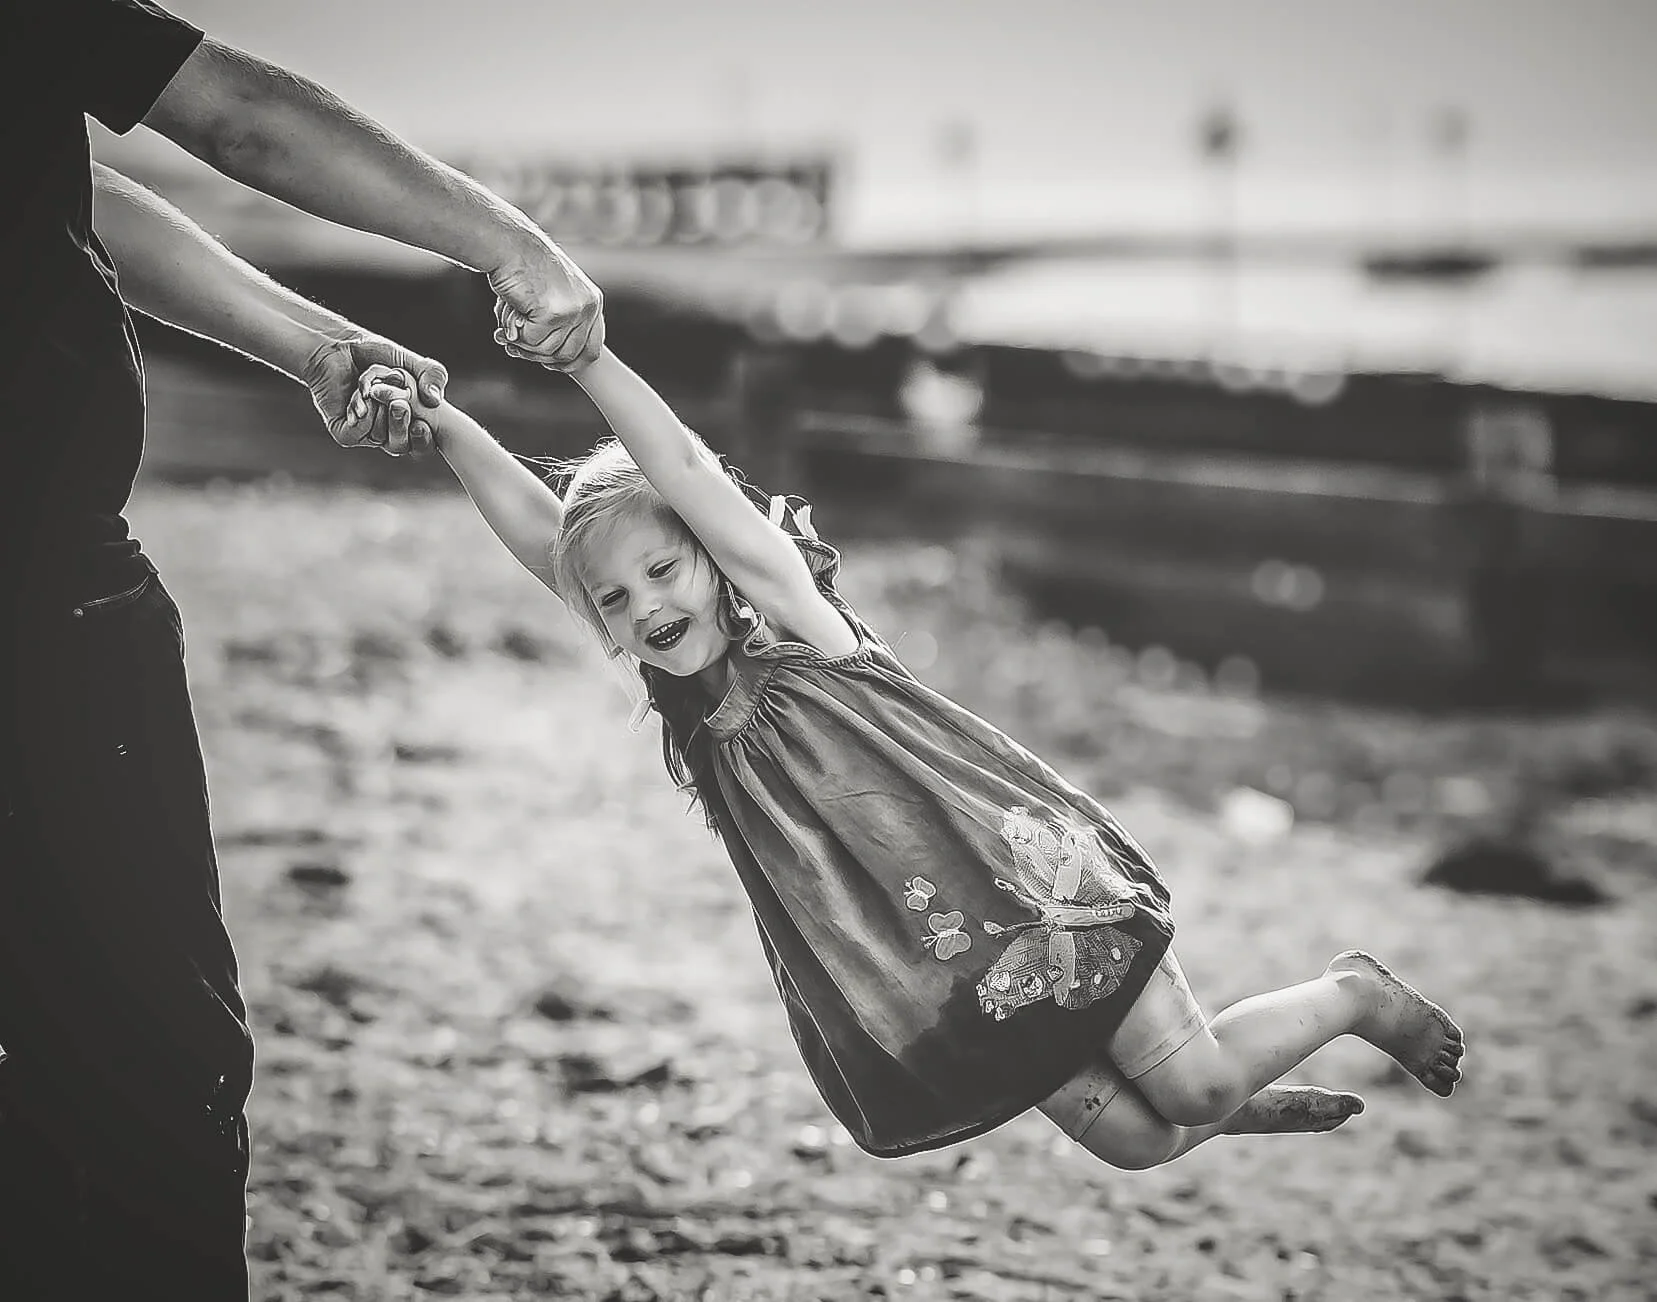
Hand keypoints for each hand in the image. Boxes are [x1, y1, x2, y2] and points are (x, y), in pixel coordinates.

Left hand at [303, 330, 448, 456]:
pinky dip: (362, 410)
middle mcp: (388, 431)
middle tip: (398, 405)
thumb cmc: (374, 354)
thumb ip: (432, 375)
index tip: (421, 425)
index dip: (424, 439)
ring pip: (380, 438)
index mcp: (409, 420)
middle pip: (402, 447)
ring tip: (372, 388)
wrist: (338, 347)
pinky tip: (359, 395)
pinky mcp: (345, 432)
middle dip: (401, 425)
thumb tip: (435, 400)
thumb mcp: (410, 361)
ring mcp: (366, 434)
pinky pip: (359, 432)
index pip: (423, 444)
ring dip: (378, 408)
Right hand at [487, 231, 603, 371]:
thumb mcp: (554, 293)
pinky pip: (533, 342)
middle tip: (518, 347)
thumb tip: (556, 360)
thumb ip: (562, 322)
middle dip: (542, 357)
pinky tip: (509, 315)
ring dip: (526, 345)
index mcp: (593, 302)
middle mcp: (589, 306)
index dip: (569, 363)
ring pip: (550, 351)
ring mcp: (573, 310)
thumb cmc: (524, 269)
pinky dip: (517, 334)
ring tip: (511, 325)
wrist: (508, 245)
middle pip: (570, 355)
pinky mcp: (552, 312)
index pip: (592, 350)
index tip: (549, 364)